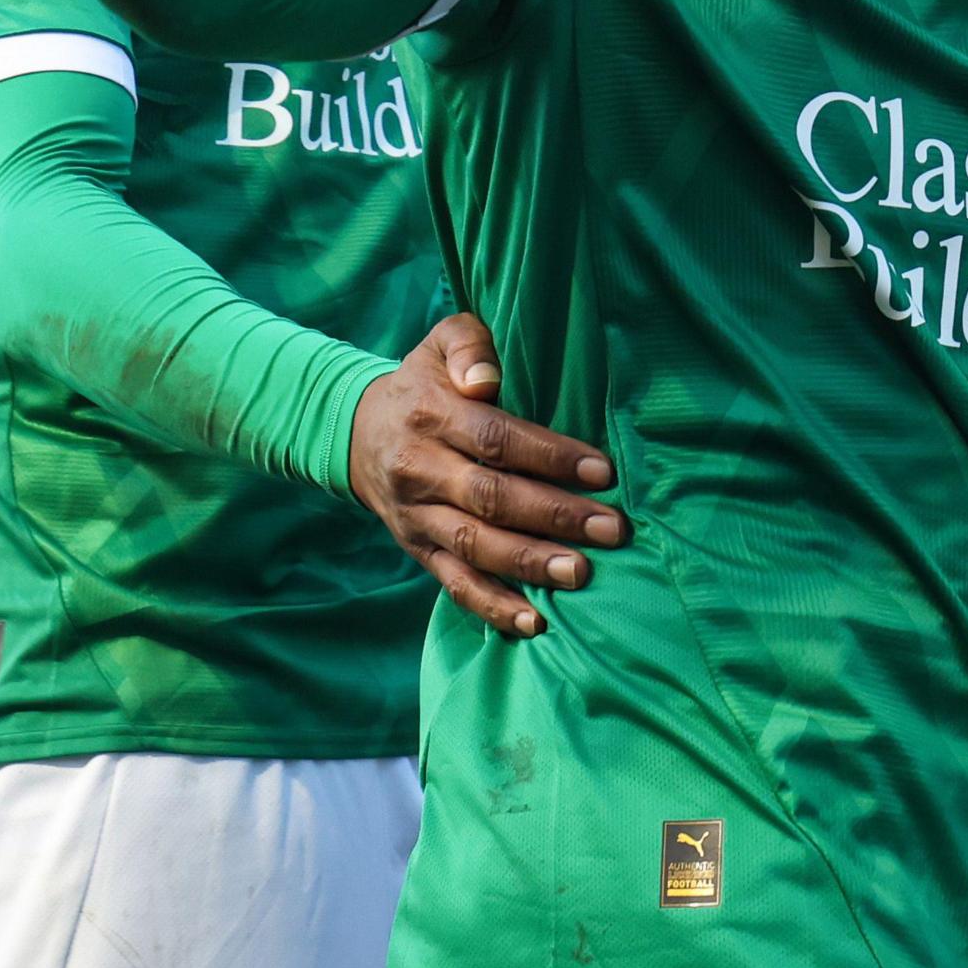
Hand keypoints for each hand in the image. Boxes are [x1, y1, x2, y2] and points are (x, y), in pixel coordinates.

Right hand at [349, 313, 624, 638]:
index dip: (549, 457)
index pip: (495, 440)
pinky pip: (454, 584)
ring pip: (474, 546)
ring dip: (530, 564)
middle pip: (491, 498)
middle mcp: (420, 470)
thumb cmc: (423, 384)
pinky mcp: (418, 551)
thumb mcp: (439, 344)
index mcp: (430, 415)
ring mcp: (417, 517)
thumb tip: (486, 378)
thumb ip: (468, 345)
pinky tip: (535, 623)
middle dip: (555, 516)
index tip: (602, 471)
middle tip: (611, 529)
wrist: (356, 433)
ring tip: (581, 573)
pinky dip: (493, 607)